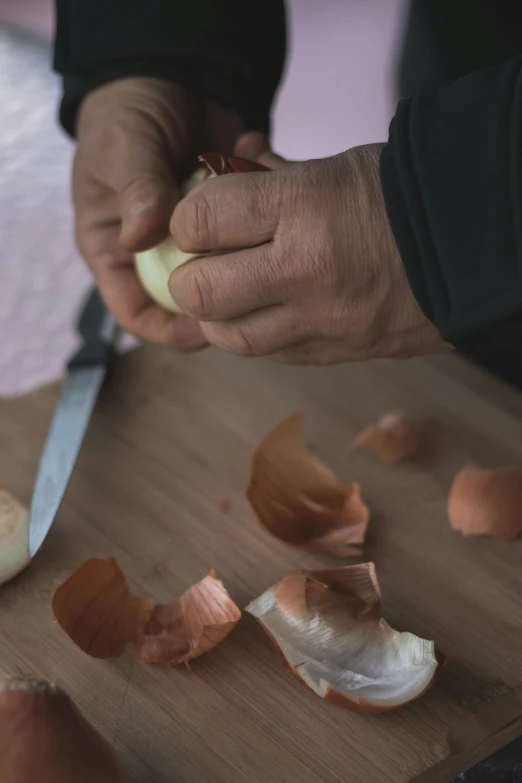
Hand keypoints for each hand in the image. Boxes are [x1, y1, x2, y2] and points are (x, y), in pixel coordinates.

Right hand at [73, 78, 257, 348]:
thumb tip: (142, 237)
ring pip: (228, 272)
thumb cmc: (128, 111)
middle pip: (189, 302)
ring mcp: (199, 238)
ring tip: (263, 215)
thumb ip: (136, 189)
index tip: (205, 327)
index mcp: (117, 248)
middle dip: (221, 300)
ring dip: (248, 249)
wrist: (171, 69)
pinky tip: (264, 162)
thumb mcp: (124, 146)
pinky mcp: (233, 217)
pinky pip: (253, 230)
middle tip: (253, 286)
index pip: (136, 311)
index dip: (168, 328)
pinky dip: (264, 205)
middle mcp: (158, 252)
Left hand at [168, 142, 448, 363]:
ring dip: (217, 317)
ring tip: (230, 294)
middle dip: (190, 278)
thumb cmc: (405, 195)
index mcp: (305, 206)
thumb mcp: (334, 167)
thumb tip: (226, 169)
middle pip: (201, 292)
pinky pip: (272, 354)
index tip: (197, 220)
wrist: (474, 246)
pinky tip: (267, 313)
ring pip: (231, 338)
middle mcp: (307, 269)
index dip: (186, 220)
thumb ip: (273, 177)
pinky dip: (256, 335)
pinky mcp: (339, 352)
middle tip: (202, 264)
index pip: (201, 220)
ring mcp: (324, 321)